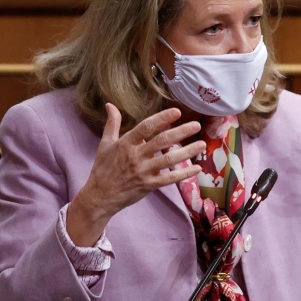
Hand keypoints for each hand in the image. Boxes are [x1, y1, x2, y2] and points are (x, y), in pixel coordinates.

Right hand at [67, 104, 205, 245]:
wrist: (99, 197)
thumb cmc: (103, 168)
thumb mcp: (105, 144)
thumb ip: (112, 124)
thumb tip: (110, 104)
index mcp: (125, 144)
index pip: (146, 127)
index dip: (161, 118)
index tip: (177, 112)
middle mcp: (135, 156)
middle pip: (161, 141)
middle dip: (180, 132)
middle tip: (196, 125)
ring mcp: (143, 171)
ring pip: (169, 160)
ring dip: (187, 152)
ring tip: (202, 144)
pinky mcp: (148, 185)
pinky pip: (169, 178)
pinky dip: (184, 173)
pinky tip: (197, 168)